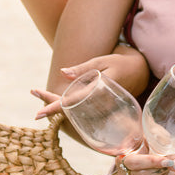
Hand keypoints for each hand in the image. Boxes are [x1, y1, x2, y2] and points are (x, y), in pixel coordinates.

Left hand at [32, 50, 151, 119]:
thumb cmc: (119, 64)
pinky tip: (57, 101)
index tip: (38, 114)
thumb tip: (62, 73)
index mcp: (97, 91)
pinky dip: (69, 105)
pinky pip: (83, 110)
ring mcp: (101, 109)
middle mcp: (98, 104)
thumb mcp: (101, 61)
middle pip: (69, 109)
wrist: (140, 72)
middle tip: (34, 99)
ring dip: (57, 104)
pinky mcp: (103, 110)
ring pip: (75, 111)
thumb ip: (82, 69)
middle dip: (50, 104)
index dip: (54, 108)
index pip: (71, 103)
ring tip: (39, 94)